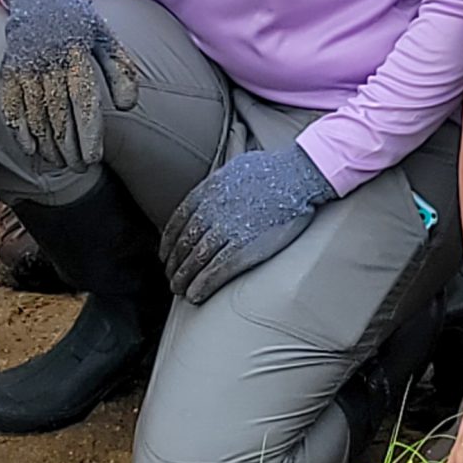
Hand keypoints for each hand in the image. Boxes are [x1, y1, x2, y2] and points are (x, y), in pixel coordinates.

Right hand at [0, 0, 139, 170]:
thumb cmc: (80, 25)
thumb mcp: (106, 40)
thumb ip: (121, 71)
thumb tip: (128, 106)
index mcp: (78, 54)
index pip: (84, 101)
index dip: (89, 133)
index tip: (94, 158)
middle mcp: (50, 62)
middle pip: (60, 114)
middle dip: (70, 147)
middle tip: (80, 168)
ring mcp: (26, 67)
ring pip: (36, 115)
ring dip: (47, 145)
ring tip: (61, 164)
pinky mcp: (8, 71)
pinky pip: (12, 107)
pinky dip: (20, 131)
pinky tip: (31, 150)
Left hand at [159, 145, 336, 303]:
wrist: (297, 175)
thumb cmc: (272, 169)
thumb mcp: (234, 167)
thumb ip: (216, 183)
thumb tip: (208, 192)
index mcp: (207, 191)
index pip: (177, 222)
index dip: (168, 242)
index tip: (165, 254)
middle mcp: (211, 211)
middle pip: (184, 244)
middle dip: (174, 264)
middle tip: (171, 277)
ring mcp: (226, 230)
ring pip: (195, 260)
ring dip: (183, 278)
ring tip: (179, 289)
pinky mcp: (244, 248)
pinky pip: (215, 271)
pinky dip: (201, 285)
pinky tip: (194, 295)